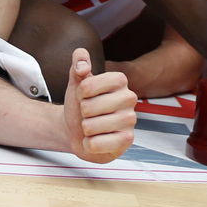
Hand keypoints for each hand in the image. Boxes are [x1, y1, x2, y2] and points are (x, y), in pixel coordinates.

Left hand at [63, 48, 136, 163]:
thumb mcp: (76, 82)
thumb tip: (82, 61)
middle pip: (88, 107)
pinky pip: (96, 144)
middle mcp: (129, 98)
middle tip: (89, 114)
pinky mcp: (127, 141)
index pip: (87, 86)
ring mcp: (130, 120)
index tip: (84, 96)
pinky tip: (96, 140)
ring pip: (90, 126)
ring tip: (93, 126)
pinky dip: (89, 144)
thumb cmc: (80, 105)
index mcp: (119, 80)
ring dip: (85, 129)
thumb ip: (78, 65)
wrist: (78, 130)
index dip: (79, 94)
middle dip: (82, 113)